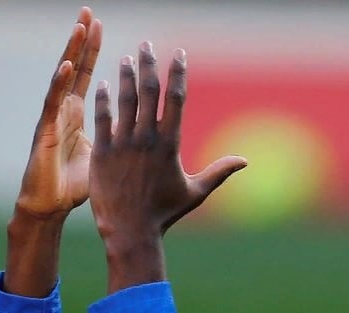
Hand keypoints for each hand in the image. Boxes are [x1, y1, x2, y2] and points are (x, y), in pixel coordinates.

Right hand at [13, 8, 102, 223]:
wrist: (50, 207)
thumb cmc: (75, 187)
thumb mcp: (104, 157)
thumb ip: (118, 140)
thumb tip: (140, 136)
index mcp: (77, 114)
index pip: (85, 74)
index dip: (92, 51)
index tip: (101, 26)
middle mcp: (64, 110)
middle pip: (73, 68)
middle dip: (82, 41)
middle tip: (89, 13)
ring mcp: (53, 118)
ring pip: (62, 78)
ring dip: (71, 52)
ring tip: (80, 28)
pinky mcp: (45, 131)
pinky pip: (53, 102)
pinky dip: (59, 83)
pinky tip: (67, 64)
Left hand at [89, 42, 245, 288]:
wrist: (131, 231)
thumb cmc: (164, 214)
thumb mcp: (195, 192)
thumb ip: (220, 172)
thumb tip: (246, 161)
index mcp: (170, 143)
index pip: (176, 99)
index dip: (178, 73)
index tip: (179, 54)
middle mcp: (147, 138)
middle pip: (149, 92)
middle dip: (149, 65)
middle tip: (147, 45)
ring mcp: (124, 144)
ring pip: (126, 101)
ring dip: (127, 76)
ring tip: (128, 58)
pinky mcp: (104, 152)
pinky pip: (103, 119)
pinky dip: (104, 100)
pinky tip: (104, 84)